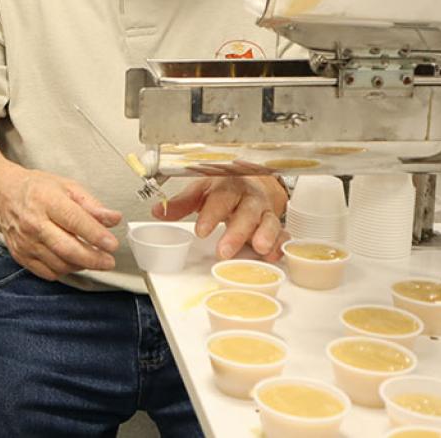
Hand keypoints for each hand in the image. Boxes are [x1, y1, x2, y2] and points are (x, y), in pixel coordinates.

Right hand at [0, 166, 122, 280]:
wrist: (2, 195)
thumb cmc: (36, 189)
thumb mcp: (66, 186)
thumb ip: (91, 204)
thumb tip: (113, 219)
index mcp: (47, 200)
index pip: (75, 221)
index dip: (96, 235)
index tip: (112, 244)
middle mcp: (34, 223)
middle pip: (67, 248)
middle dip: (92, 258)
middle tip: (108, 261)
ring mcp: (25, 242)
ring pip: (59, 264)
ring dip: (80, 265)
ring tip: (92, 259)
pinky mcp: (20, 255)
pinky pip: (47, 272)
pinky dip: (64, 270)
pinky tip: (73, 261)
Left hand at [152, 176, 287, 260]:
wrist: (252, 184)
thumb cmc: (224, 190)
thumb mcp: (201, 191)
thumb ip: (182, 203)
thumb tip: (158, 211)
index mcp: (228, 186)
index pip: (220, 198)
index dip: (211, 214)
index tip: (200, 231)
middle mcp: (250, 197)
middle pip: (246, 212)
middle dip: (236, 232)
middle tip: (224, 250)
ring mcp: (265, 212)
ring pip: (269, 222)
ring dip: (265, 236)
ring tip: (259, 249)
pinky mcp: (276, 225)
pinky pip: (282, 235)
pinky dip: (280, 245)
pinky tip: (273, 256)